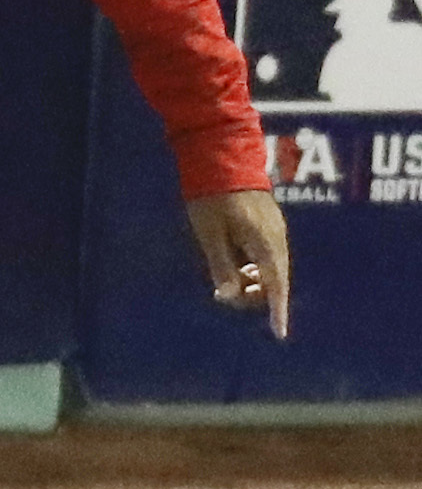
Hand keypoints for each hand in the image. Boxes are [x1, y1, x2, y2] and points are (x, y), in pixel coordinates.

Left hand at [186, 189, 290, 338]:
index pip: (276, 285)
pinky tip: (236, 265)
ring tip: (227, 280)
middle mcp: (277, 238)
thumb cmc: (212, 196)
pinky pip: (267, 255)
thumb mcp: (209, 233)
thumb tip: (228, 295)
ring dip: (253, 281)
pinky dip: (253, 267)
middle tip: (223, 295)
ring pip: (271, 268)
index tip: (279, 333)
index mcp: (265, 243)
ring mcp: (276, 229)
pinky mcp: (269, 223)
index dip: (278, 310)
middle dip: (255, 295)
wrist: (223, 156)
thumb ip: (220, 265)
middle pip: (275, 280)